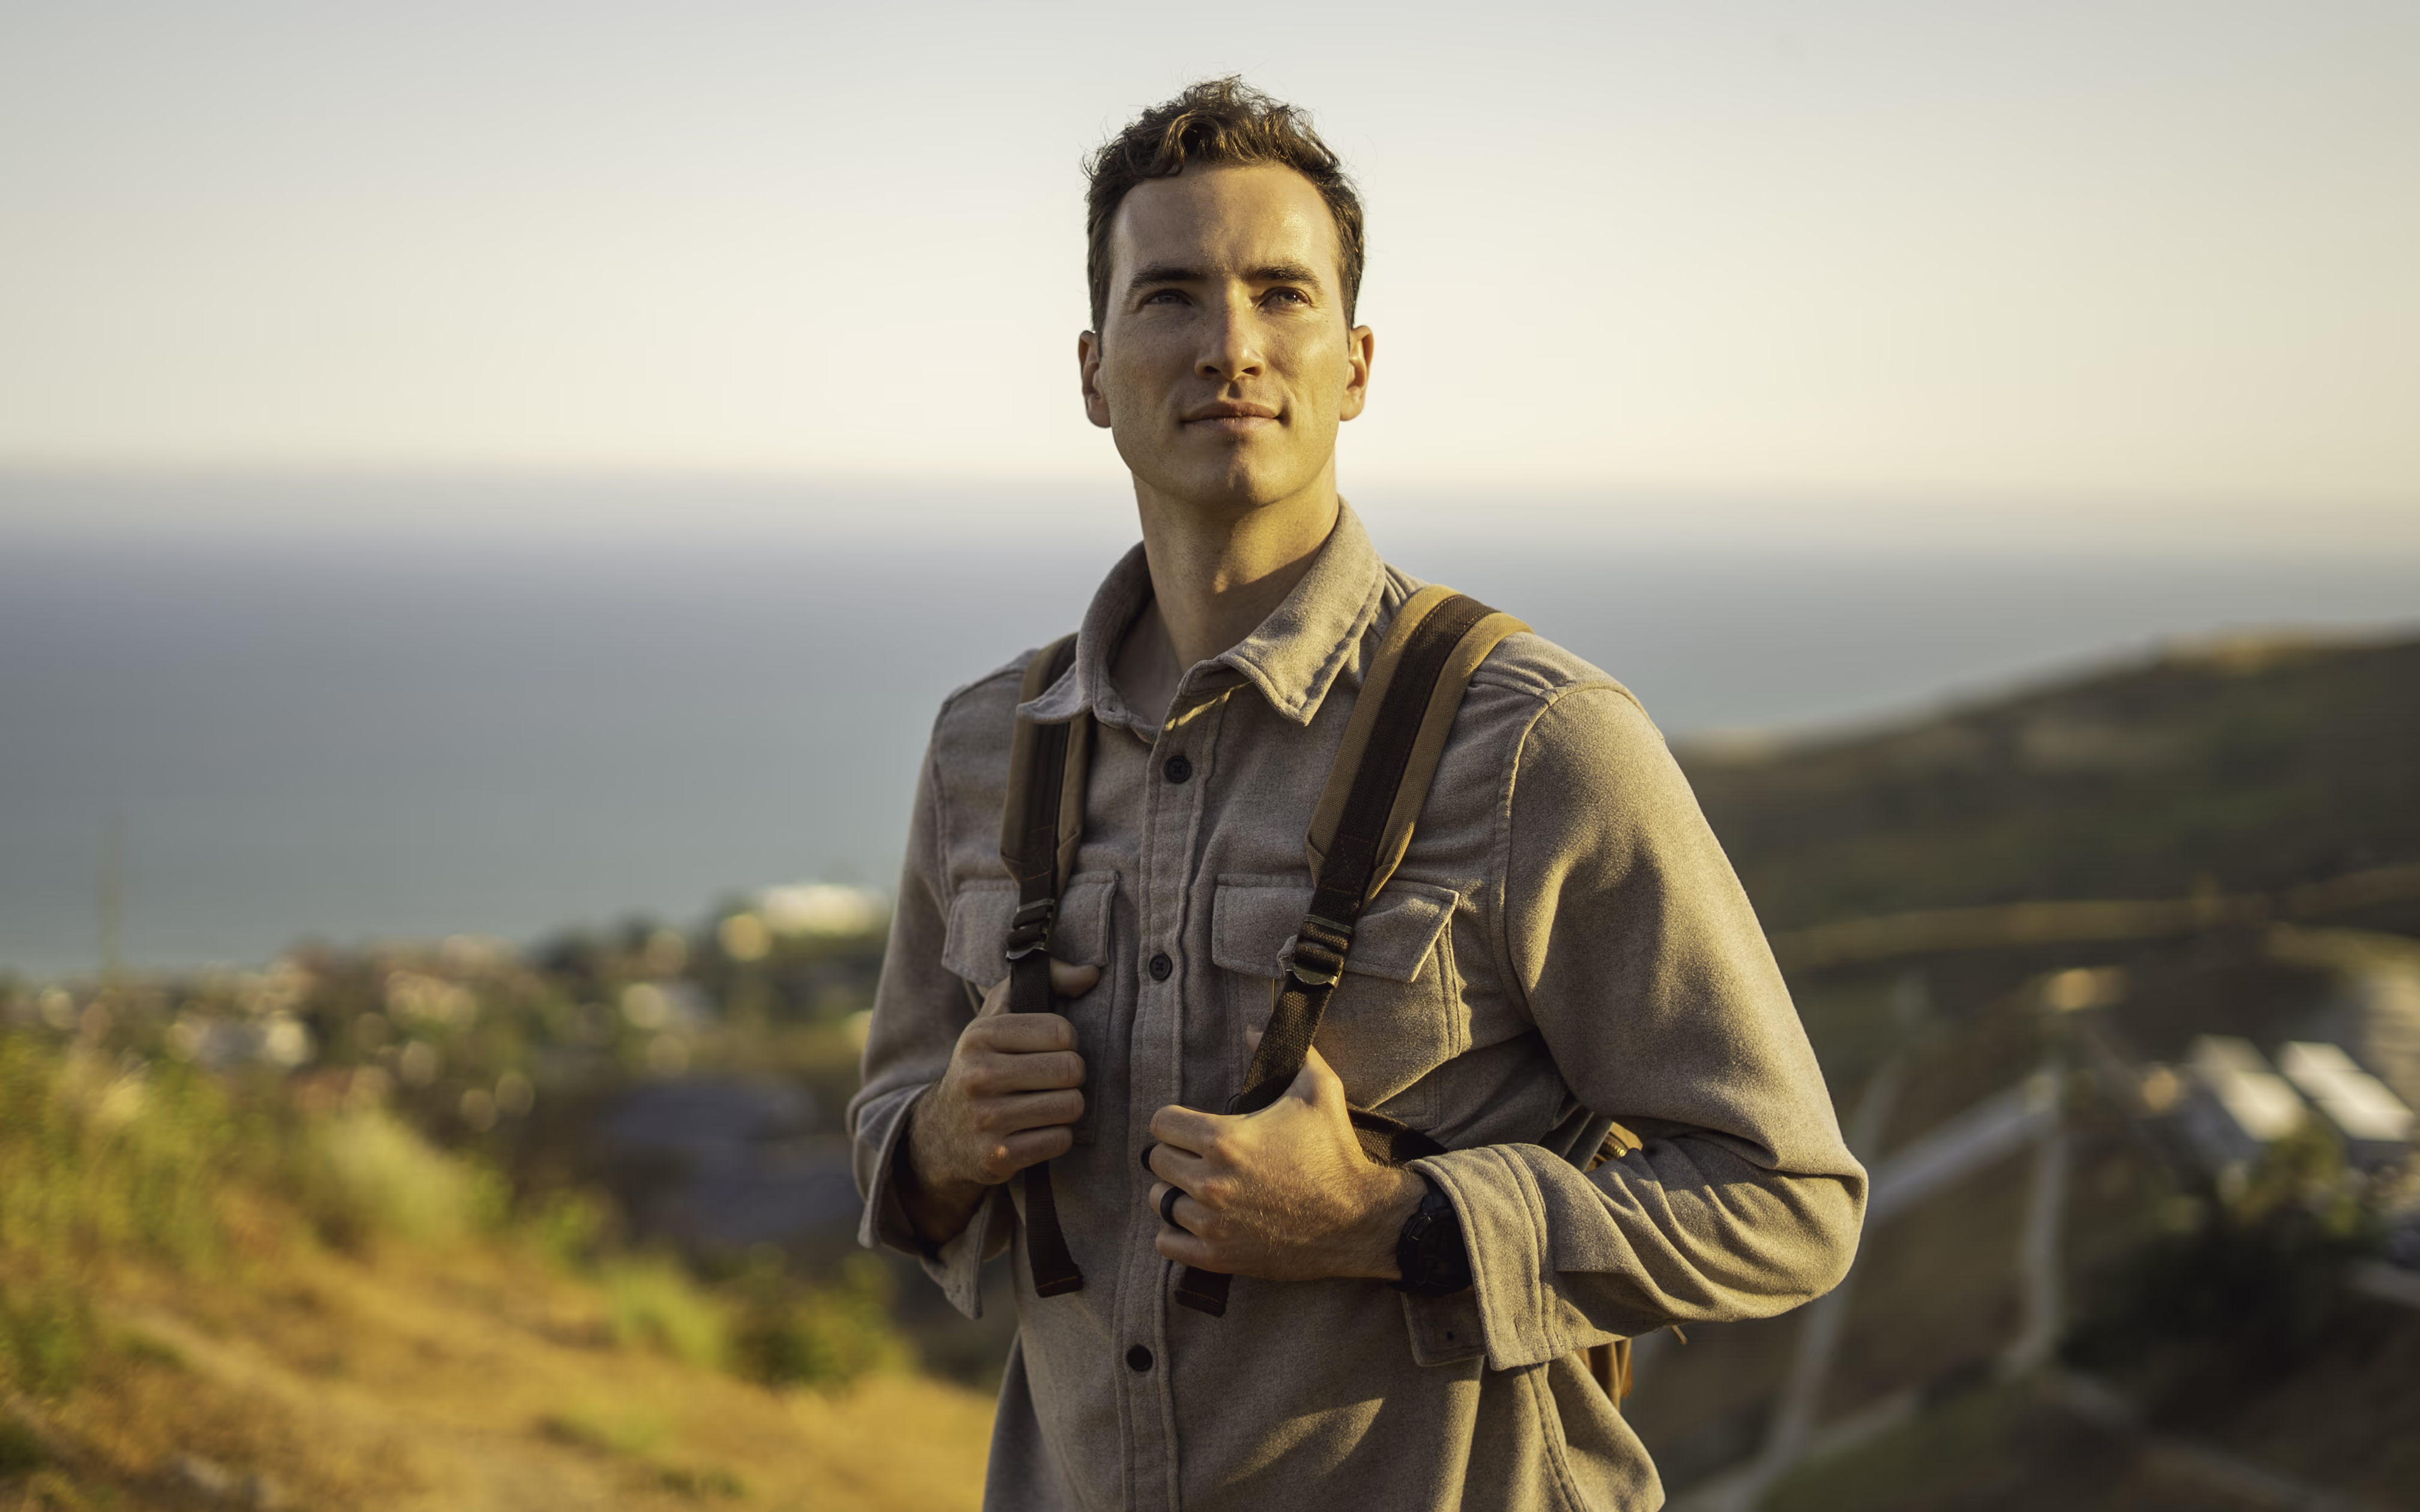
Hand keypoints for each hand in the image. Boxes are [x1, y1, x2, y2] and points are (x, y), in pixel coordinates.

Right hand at [899, 958, 1098, 1243]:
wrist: (942, 1133)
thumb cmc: (984, 1064)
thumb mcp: (1000, 1015)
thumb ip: (1047, 981)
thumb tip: (1092, 973)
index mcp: (980, 1035)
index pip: (1062, 1032)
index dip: (1067, 1042)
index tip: (1049, 1050)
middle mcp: (978, 1076)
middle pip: (1071, 1070)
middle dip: (1071, 1077)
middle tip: (1052, 1081)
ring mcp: (986, 1119)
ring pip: (1070, 1106)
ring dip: (1066, 1107)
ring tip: (1045, 1104)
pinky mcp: (997, 1157)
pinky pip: (1060, 1140)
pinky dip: (1056, 1136)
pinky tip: (1036, 1130)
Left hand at [1144, 1036, 1425, 1281]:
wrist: (1359, 1220)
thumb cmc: (1336, 1153)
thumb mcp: (1319, 1089)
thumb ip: (1288, 1052)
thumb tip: (1252, 1029)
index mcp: (1224, 1139)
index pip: (1161, 1124)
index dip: (1175, 1121)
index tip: (1191, 1127)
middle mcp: (1210, 1182)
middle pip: (1157, 1161)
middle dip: (1176, 1155)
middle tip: (1200, 1157)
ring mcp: (1212, 1223)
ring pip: (1160, 1202)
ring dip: (1176, 1193)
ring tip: (1200, 1190)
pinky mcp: (1219, 1257)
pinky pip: (1167, 1243)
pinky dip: (1176, 1233)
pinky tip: (1198, 1222)